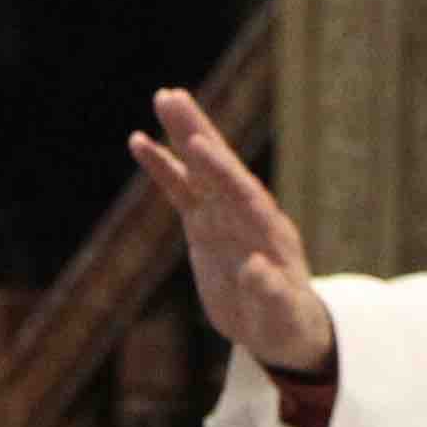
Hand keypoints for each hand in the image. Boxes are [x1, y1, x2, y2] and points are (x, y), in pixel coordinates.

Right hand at [127, 86, 335, 376]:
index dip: (221, 170)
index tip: (200, 143)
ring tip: (162, 97)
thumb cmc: (287, 326)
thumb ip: (271, 293)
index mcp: (269, 232)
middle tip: (174, 97)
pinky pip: (181, 190)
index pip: (243, 194)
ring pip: (200, 169)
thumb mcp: (282, 318)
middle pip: (220, 167)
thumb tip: (256, 269)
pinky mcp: (204, 224)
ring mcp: (224, 216)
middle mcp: (247, 214)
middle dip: (199, 133)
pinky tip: (139, 141)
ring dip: (183, 134)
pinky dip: (162, 167)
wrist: (279, 329)